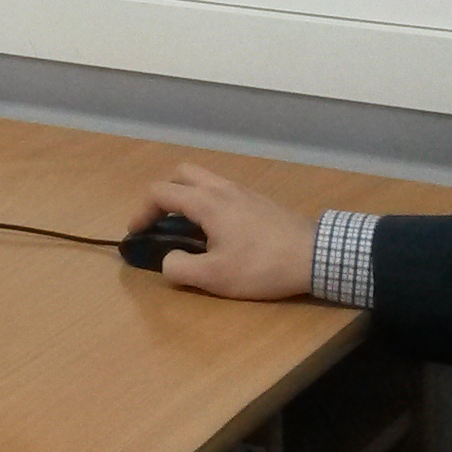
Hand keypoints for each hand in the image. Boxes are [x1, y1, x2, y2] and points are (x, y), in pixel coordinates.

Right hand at [134, 163, 317, 300]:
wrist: (315, 255)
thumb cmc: (262, 265)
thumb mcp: (214, 277)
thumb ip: (180, 268)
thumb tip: (167, 261)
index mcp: (206, 202)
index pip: (160, 192)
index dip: (141, 211)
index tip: (137, 233)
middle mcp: (222, 188)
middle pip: (181, 173)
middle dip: (164, 194)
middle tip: (161, 222)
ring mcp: (243, 192)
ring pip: (205, 180)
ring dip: (187, 197)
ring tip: (188, 229)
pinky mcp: (259, 201)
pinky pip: (223, 191)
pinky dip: (209, 202)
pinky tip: (218, 232)